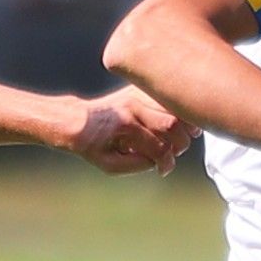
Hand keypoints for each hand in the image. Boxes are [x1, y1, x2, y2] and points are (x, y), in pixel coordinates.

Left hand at [59, 87, 193, 175]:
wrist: (76, 120)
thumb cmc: (92, 146)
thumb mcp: (109, 165)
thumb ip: (136, 165)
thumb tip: (159, 161)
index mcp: (125, 126)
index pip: (160, 147)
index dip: (167, 163)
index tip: (163, 170)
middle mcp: (133, 107)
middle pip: (173, 123)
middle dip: (180, 144)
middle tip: (174, 153)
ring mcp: (137, 95)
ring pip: (174, 107)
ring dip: (184, 125)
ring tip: (181, 139)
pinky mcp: (140, 90)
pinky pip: (167, 98)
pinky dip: (178, 112)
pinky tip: (178, 124)